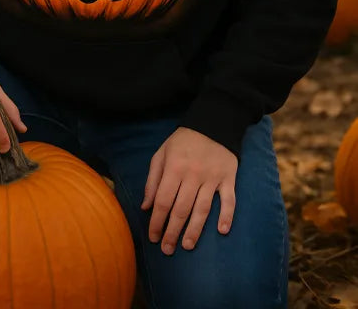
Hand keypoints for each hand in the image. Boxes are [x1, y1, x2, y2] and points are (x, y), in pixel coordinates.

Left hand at [141, 127, 236, 254]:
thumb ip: (152, 180)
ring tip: (188, 246)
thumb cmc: (182, 142)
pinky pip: (229, 200)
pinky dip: (227, 215)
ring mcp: (212, 177)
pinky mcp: (229, 178)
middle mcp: (193, 174)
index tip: (153, 237)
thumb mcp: (162, 154)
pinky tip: (222, 231)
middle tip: (167, 249)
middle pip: (181, 208)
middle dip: (172, 231)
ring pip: (202, 208)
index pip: (163, 200)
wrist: (212, 124)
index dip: (156, 221)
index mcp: (174, 168)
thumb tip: (146, 207)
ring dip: (195, 230)